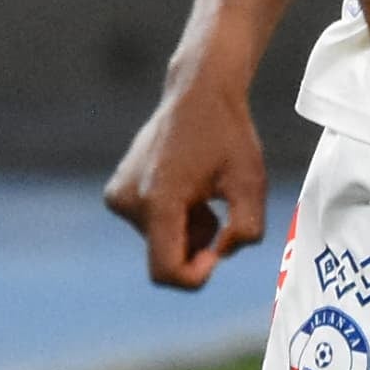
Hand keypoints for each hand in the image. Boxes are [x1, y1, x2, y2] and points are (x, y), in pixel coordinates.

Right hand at [105, 66, 264, 288]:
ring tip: (203, 192)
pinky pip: (150, 225)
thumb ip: (246, 230)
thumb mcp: (252, 184)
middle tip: (217, 208)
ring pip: (160, 242)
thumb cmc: (229, 137)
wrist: (198, 94)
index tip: (217, 253)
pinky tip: (187, 186)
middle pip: (166, 257)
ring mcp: (118, 197)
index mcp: (158, 202)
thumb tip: (219, 254)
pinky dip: (173, 217)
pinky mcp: (116, 193)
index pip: (167, 272)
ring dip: (187, 229)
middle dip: (197, 245)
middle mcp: (128, 202)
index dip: (196, 276)